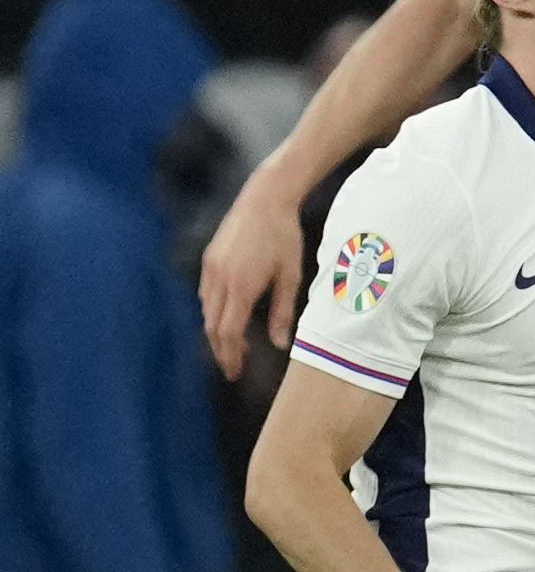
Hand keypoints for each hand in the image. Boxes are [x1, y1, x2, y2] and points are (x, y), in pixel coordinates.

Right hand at [199, 166, 309, 373]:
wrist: (264, 199)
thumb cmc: (284, 237)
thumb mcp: (291, 276)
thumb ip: (284, 312)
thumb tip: (280, 345)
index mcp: (241, 286)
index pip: (228, 332)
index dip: (230, 355)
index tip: (236, 372)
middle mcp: (219, 279)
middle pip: (212, 326)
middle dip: (221, 350)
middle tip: (233, 369)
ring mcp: (210, 268)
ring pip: (207, 311)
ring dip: (217, 332)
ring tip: (234, 348)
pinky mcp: (209, 259)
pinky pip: (206, 294)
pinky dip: (214, 312)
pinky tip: (228, 319)